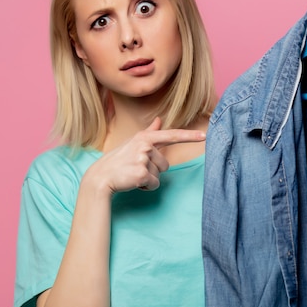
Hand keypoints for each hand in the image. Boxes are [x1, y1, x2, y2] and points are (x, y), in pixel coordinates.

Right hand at [85, 117, 205, 193]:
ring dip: (149, 178)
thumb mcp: (133, 142)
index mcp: (145, 138)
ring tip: (134, 174)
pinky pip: (154, 184)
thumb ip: (150, 132)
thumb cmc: (119, 159)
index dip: (190, 136)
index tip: (204, 136)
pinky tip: (134, 182)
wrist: (101, 176)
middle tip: (136, 168)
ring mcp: (143, 159)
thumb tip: (159, 120)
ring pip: (160, 174)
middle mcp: (145, 146)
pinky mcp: (142, 174)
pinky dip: (146, 186)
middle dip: (154, 169)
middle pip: (165, 163)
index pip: (172, 135)